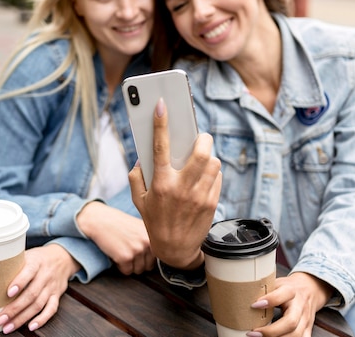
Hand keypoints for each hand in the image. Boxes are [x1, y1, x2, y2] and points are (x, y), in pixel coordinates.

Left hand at [0, 244, 79, 333]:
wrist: (62, 258)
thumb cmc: (39, 258)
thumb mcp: (27, 255)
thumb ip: (13, 264)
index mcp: (37, 262)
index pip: (29, 272)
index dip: (19, 283)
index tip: (8, 293)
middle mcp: (45, 275)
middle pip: (31, 294)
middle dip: (15, 308)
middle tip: (1, 319)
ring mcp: (52, 287)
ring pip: (38, 304)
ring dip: (23, 318)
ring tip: (8, 326)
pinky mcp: (57, 295)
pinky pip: (51, 309)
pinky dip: (42, 319)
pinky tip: (31, 326)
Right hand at [77, 201, 154, 274]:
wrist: (99, 220)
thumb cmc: (117, 223)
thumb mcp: (139, 227)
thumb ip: (150, 240)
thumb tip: (159, 256)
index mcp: (153, 235)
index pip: (157, 258)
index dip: (146, 257)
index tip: (136, 249)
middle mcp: (147, 242)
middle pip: (148, 267)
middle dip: (137, 262)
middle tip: (127, 249)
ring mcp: (137, 250)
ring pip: (137, 270)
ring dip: (128, 265)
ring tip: (121, 249)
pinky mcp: (125, 257)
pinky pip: (126, 271)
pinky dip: (119, 266)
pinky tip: (115, 252)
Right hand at [129, 98, 221, 268]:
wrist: (175, 250)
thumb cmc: (155, 221)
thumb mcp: (138, 200)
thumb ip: (136, 176)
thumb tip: (143, 156)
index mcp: (160, 183)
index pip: (160, 146)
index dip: (161, 122)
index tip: (162, 105)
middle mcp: (181, 187)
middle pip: (200, 151)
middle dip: (202, 138)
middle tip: (200, 137)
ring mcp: (199, 195)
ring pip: (213, 163)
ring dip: (209, 156)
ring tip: (201, 158)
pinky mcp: (211, 202)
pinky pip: (218, 177)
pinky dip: (213, 172)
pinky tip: (205, 176)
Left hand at [249, 272, 333, 336]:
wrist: (309, 288)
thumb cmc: (287, 287)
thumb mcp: (276, 283)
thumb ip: (265, 291)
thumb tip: (243, 298)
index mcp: (291, 290)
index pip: (281, 295)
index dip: (268, 300)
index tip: (253, 305)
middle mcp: (300, 305)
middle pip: (291, 322)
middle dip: (271, 331)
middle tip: (253, 332)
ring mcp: (306, 318)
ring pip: (296, 334)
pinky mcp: (308, 328)